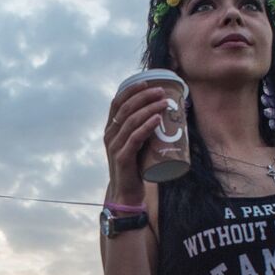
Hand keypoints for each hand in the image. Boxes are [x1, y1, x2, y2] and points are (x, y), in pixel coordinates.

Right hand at [105, 82, 169, 201]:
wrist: (126, 193)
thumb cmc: (134, 166)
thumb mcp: (135, 143)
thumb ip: (141, 129)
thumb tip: (163, 112)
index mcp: (111, 129)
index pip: (117, 103)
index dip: (131, 90)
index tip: (147, 81)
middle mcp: (110, 135)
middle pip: (125, 108)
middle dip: (143, 96)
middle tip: (161, 91)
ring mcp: (114, 146)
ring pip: (131, 121)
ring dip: (149, 109)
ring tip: (164, 103)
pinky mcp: (123, 158)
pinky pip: (135, 138)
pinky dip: (147, 126)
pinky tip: (157, 119)